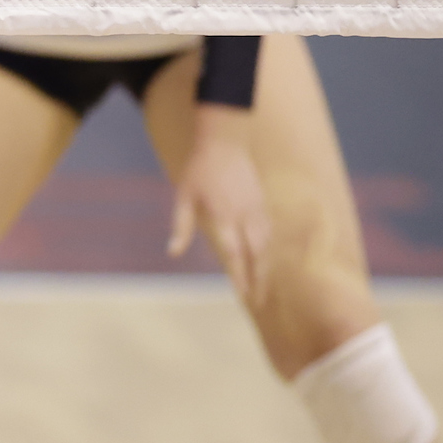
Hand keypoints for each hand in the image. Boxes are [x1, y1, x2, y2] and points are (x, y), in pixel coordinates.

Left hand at [168, 104, 270, 303]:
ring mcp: (258, 209)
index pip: (234, 253)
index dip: (240, 276)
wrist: (225, 142)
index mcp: (225, 216)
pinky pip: (270, 233)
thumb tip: (172, 253)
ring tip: (263, 287)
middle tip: (257, 300)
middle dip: (259, 279)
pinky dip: (269, 250)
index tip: (242, 296)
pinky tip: (265, 261)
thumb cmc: (200, 170)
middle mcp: (245, 216)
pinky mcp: (263, 204)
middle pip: (258, 254)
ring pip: (267, 245)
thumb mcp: (183, 197)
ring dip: (267, 267)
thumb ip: (181, 226)